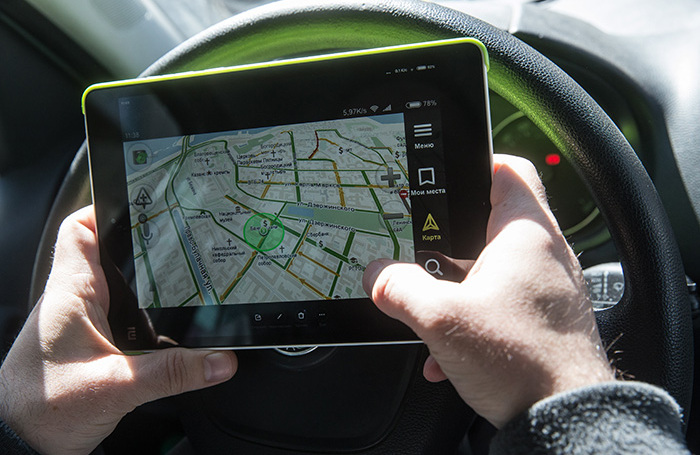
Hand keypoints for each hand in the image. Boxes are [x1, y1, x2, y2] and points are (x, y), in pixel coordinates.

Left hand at [0, 206, 236, 454]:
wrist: (18, 446)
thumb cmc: (41, 412)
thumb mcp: (116, 387)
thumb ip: (172, 373)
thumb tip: (221, 359)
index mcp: (72, 293)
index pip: (80, 229)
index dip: (107, 207)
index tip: (145, 201)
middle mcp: (75, 302)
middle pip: (107, 253)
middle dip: (144, 245)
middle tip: (182, 239)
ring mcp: (81, 325)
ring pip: (117, 286)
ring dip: (147, 282)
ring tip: (186, 275)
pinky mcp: (89, 347)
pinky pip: (121, 316)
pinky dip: (145, 314)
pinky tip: (168, 326)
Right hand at [363, 154, 613, 427]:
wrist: (567, 419)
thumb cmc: (522, 362)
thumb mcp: (441, 319)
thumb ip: (399, 289)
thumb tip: (377, 275)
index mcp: (525, 235)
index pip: (509, 169)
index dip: (475, 163)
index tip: (445, 176)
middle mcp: (544, 255)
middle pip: (489, 223)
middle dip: (447, 244)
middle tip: (422, 254)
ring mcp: (547, 288)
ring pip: (490, 270)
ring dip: (456, 290)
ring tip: (431, 314)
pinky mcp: (545, 319)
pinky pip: (501, 304)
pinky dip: (472, 319)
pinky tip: (448, 353)